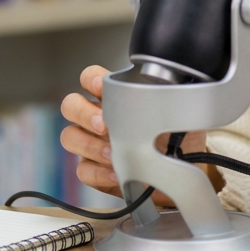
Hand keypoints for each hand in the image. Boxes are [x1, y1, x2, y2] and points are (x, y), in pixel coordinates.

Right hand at [60, 65, 220, 206]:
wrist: (180, 167)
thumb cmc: (173, 133)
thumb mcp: (173, 111)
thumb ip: (163, 97)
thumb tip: (171, 90)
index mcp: (114, 96)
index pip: (89, 77)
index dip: (90, 79)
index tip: (99, 86)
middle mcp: (97, 116)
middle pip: (70, 105)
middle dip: (83, 113)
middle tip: (104, 124)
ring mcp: (92, 143)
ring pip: (70, 137)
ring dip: (89, 145)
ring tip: (111, 153)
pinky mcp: (94, 170)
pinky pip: (83, 170)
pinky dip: (98, 172)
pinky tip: (115, 173)